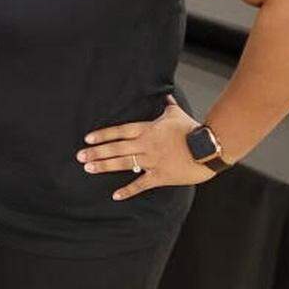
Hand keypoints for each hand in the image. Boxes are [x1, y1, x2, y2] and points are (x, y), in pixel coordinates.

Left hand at [76, 96, 216, 200]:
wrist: (209, 147)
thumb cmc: (193, 129)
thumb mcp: (176, 113)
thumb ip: (167, 105)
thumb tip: (166, 93)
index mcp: (147, 129)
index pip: (119, 131)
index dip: (103, 135)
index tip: (87, 138)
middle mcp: (145, 145)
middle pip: (116, 148)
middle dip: (96, 152)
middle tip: (79, 157)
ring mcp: (152, 161)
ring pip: (124, 164)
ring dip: (105, 166)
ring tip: (89, 169)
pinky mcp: (160, 176)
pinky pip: (141, 184)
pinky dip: (128, 190)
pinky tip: (115, 195)